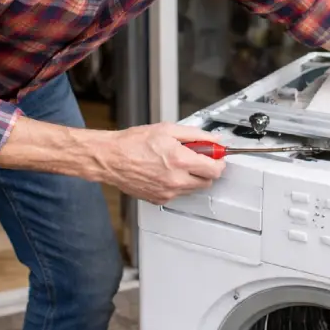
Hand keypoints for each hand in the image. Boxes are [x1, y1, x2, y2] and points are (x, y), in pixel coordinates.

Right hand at [92, 123, 225, 204]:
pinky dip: (178, 184)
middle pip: (208, 181)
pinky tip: (166, 172)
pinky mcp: (160, 199)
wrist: (111, 158)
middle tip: (197, 157)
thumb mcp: (167, 129)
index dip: (218, 161)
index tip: (216, 156)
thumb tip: (213, 140)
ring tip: (177, 163)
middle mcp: (176, 180)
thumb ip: (195, 135)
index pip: (215, 169)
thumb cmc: (133, 143)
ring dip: (193, 177)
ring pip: (194, 189)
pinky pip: (179, 194)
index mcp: (180, 160)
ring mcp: (168, 192)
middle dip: (206, 169)